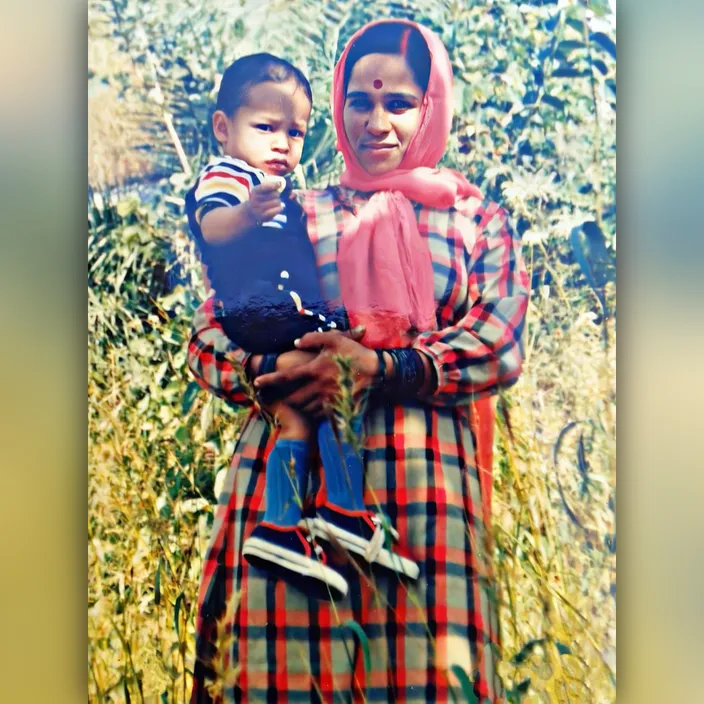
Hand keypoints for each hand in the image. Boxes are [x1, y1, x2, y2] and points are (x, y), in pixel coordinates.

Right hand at [246, 181, 283, 224]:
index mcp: (255, 191)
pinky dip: (280, 208)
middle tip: (276, 196)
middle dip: (277, 194)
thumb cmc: (259, 198)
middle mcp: (255, 200)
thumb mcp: (260, 190)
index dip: (273, 185)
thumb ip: (269, 186)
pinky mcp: (263, 217)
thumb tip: (280, 183)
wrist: (250, 212)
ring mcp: (259, 209)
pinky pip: (276, 211)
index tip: (279, 184)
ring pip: (277, 202)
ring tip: (276, 202)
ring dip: (279, 201)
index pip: (264, 187)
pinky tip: (279, 207)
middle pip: (274, 194)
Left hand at [254, 327, 377, 414]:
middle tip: (273, 398)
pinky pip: (320, 415)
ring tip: (290, 404)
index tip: (256, 383)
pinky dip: (312, 413)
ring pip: (305, 408)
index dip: (269, 380)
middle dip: (282, 399)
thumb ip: (313, 338)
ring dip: (296, 407)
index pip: (286, 377)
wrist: (377, 371)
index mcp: (314, 369)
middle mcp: (318, 387)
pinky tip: (310, 410)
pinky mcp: (338, 408)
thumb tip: (296, 343)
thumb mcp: (334, 339)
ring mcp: (328, 399)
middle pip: (293, 398)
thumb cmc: (354, 353)